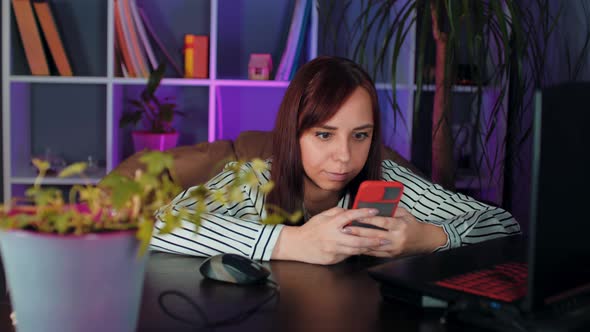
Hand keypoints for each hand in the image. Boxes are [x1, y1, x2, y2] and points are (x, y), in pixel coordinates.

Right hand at [272, 207, 388, 264]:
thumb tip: (350, 210)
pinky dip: (357, 252)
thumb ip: (336, 212)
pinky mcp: (333, 259)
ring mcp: (333, 249)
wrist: (297, 246)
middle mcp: (333, 237)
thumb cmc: (310, 229)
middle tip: (384, 237)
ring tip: (380, 245)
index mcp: (330, 224)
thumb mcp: (321, 216)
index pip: (350, 216)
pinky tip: (366, 251)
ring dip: (368, 247)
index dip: (363, 213)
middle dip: (372, 238)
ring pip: (355, 249)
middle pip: (357, 238)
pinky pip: (348, 255)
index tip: (375, 211)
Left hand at [342, 207, 446, 257]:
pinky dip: (365, 249)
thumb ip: (391, 210)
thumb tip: (375, 205)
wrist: (424, 241)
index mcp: (400, 226)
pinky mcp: (391, 255)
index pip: (383, 222)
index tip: (357, 216)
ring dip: (359, 242)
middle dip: (359, 231)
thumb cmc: (412, 224)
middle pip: (375, 234)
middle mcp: (397, 238)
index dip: (369, 219)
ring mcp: (394, 248)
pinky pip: (376, 253)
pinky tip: (355, 246)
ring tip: (347, 238)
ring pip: (374, 245)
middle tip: (346, 228)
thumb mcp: (405, 214)